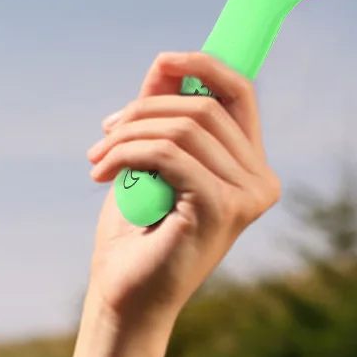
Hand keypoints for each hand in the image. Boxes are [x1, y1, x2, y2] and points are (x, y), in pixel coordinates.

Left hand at [84, 51, 279, 328]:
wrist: (124, 296)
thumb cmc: (136, 231)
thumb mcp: (149, 158)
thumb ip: (163, 114)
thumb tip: (167, 62)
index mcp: (251, 168)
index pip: (240, 93)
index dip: (204, 66)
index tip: (162, 60)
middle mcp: (260, 182)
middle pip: (204, 106)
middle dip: (145, 108)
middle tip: (104, 135)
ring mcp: (246, 197)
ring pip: (183, 127)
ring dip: (127, 134)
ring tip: (97, 159)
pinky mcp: (220, 208)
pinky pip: (168, 153)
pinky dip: (127, 153)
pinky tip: (102, 175)